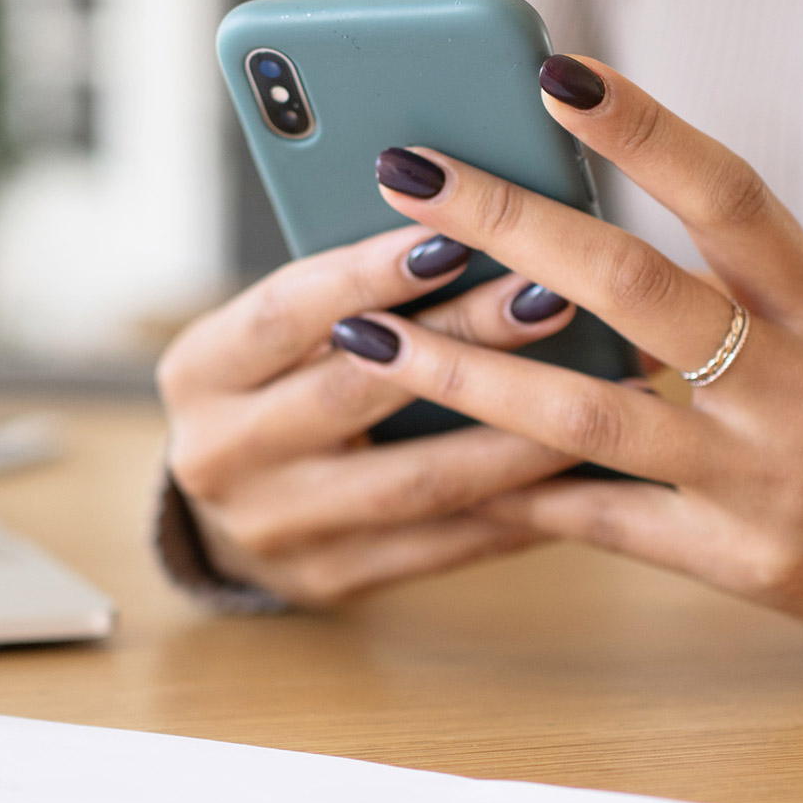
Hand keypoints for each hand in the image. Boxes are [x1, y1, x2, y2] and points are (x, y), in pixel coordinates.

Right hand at [157, 226, 589, 604]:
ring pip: (417, 482)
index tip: (454, 234)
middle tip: (552, 296)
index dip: (366, 274)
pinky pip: (447, 543)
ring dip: (518, 433)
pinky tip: (592, 469)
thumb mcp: (277, 331)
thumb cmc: (279, 381)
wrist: (229, 513)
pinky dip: (524, 505)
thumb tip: (471, 221)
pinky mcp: (334, 580)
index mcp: (199, 373)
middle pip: (357, 392)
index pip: (283, 313)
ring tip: (603, 390)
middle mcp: (222, 456)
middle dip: (464, 341)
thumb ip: (346, 286)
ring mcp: (276, 530)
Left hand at [323, 56, 802, 648]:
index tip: (550, 72)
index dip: (644, 129)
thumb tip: (580, 207)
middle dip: (508, 225)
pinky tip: (437, 461)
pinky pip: (601, 521)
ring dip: (464, 374)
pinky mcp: (735, 561)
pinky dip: (518, 489)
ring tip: (368, 332)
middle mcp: (798, 384)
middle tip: (407, 172)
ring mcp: (763, 478)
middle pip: (634, 287)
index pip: (731, 195)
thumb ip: (736, 272)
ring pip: (588, 415)